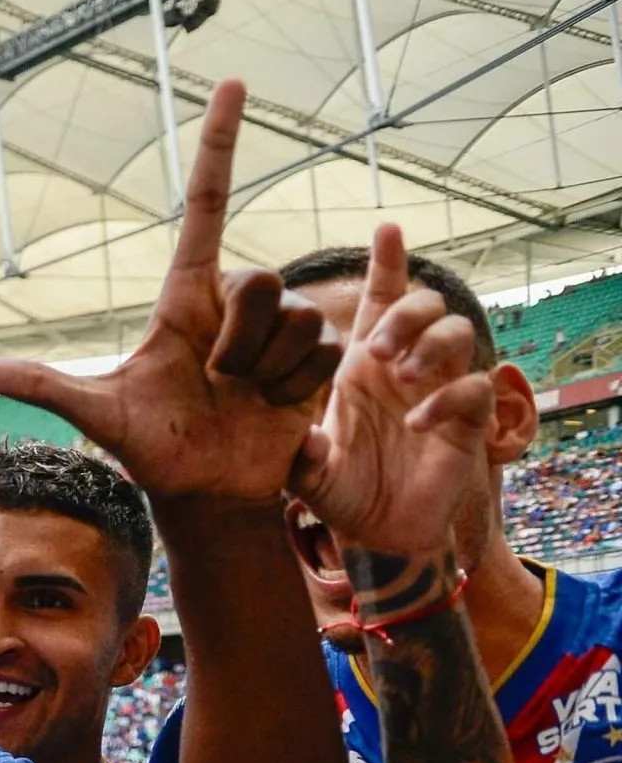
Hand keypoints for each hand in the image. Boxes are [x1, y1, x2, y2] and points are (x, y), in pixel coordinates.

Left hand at [0, 81, 337, 503]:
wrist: (206, 492)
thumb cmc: (149, 448)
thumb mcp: (94, 412)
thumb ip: (35, 385)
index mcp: (183, 296)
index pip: (206, 204)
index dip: (220, 144)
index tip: (232, 82)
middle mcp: (232, 302)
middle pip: (260, 278)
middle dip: (238, 338)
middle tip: (213, 380)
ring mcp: (276, 329)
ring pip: (294, 315)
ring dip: (266, 367)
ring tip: (241, 395)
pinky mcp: (313, 358)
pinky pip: (321, 346)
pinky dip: (294, 384)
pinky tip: (273, 405)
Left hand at [289, 223, 496, 558]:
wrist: (375, 534)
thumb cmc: (337, 491)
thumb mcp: (304, 468)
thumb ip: (294, 451)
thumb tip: (290, 436)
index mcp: (363, 364)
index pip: (379, 302)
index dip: (387, 265)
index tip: (387, 228)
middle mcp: (405, 368)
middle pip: (423, 306)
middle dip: (405, 313)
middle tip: (377, 348)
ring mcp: (441, 390)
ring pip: (458, 335)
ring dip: (429, 346)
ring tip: (401, 376)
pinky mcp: (469, 422)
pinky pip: (473, 390)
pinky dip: (447, 399)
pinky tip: (418, 422)